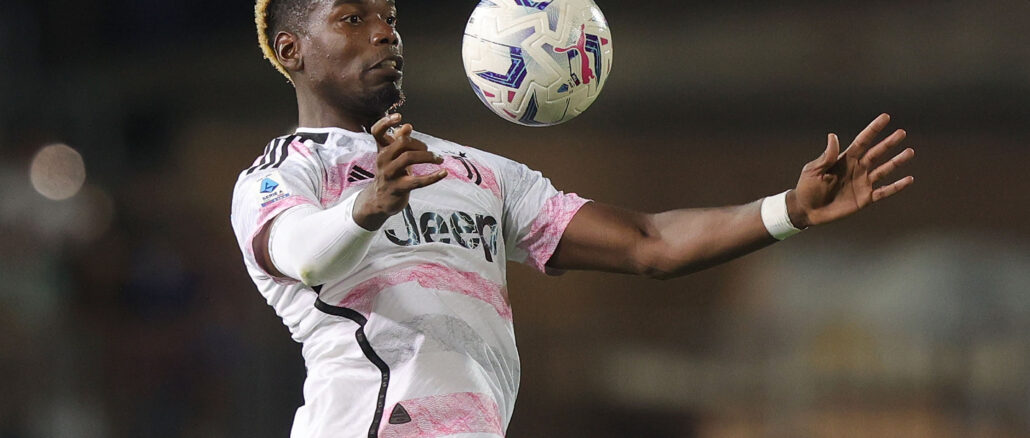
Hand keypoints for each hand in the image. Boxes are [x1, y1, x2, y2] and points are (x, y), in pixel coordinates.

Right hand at [353, 113, 447, 229]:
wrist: (380, 200)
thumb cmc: (391, 173)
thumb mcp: (394, 156)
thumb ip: (400, 140)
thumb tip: (407, 126)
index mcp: (381, 149)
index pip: (377, 131)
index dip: (386, 122)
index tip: (399, 117)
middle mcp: (383, 160)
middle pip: (401, 143)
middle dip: (419, 143)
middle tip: (428, 150)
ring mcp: (389, 174)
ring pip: (408, 158)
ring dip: (427, 156)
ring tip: (438, 159)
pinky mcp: (398, 188)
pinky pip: (418, 181)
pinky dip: (433, 176)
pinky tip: (444, 173)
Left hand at [788, 113, 914, 227]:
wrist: (806, 211)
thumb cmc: (807, 188)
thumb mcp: (813, 170)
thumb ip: (826, 157)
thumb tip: (833, 136)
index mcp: (844, 160)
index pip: (862, 141)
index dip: (873, 129)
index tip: (885, 117)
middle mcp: (856, 169)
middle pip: (876, 153)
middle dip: (888, 143)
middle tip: (901, 132)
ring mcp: (862, 183)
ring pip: (884, 170)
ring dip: (896, 161)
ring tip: (909, 152)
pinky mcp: (865, 199)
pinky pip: (884, 192)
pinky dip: (896, 186)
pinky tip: (909, 179)